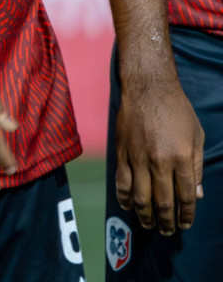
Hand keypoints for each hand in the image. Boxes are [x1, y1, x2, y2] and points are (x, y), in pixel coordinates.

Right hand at [114, 75, 204, 234]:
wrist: (148, 88)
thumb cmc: (177, 110)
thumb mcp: (196, 137)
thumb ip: (196, 167)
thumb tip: (196, 194)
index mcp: (181, 158)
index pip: (185, 196)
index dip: (186, 215)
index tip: (185, 225)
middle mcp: (159, 162)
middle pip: (162, 202)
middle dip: (166, 221)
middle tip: (166, 231)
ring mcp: (137, 158)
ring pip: (140, 196)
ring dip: (145, 215)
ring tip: (149, 225)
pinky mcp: (122, 153)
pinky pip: (121, 182)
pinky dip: (124, 198)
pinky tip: (129, 206)